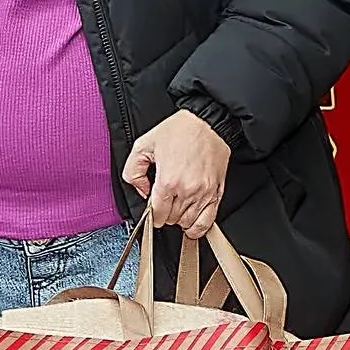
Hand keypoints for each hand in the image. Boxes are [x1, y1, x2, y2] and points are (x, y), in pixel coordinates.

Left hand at [123, 109, 231, 238]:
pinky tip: (191, 223)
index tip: (152, 207)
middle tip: (164, 201)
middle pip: (172, 220)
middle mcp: (187, 190)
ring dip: (180, 219)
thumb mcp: (144, 144)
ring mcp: (204, 193)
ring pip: (188, 223)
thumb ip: (133, 171)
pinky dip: (198, 227)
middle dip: (165, 214)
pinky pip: (208, 221)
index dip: (151, 214)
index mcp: (168, 180)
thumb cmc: (180, 130)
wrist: (208, 121)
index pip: (157, 214)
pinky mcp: (217, 193)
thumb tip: (141, 191)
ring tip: (176, 207)